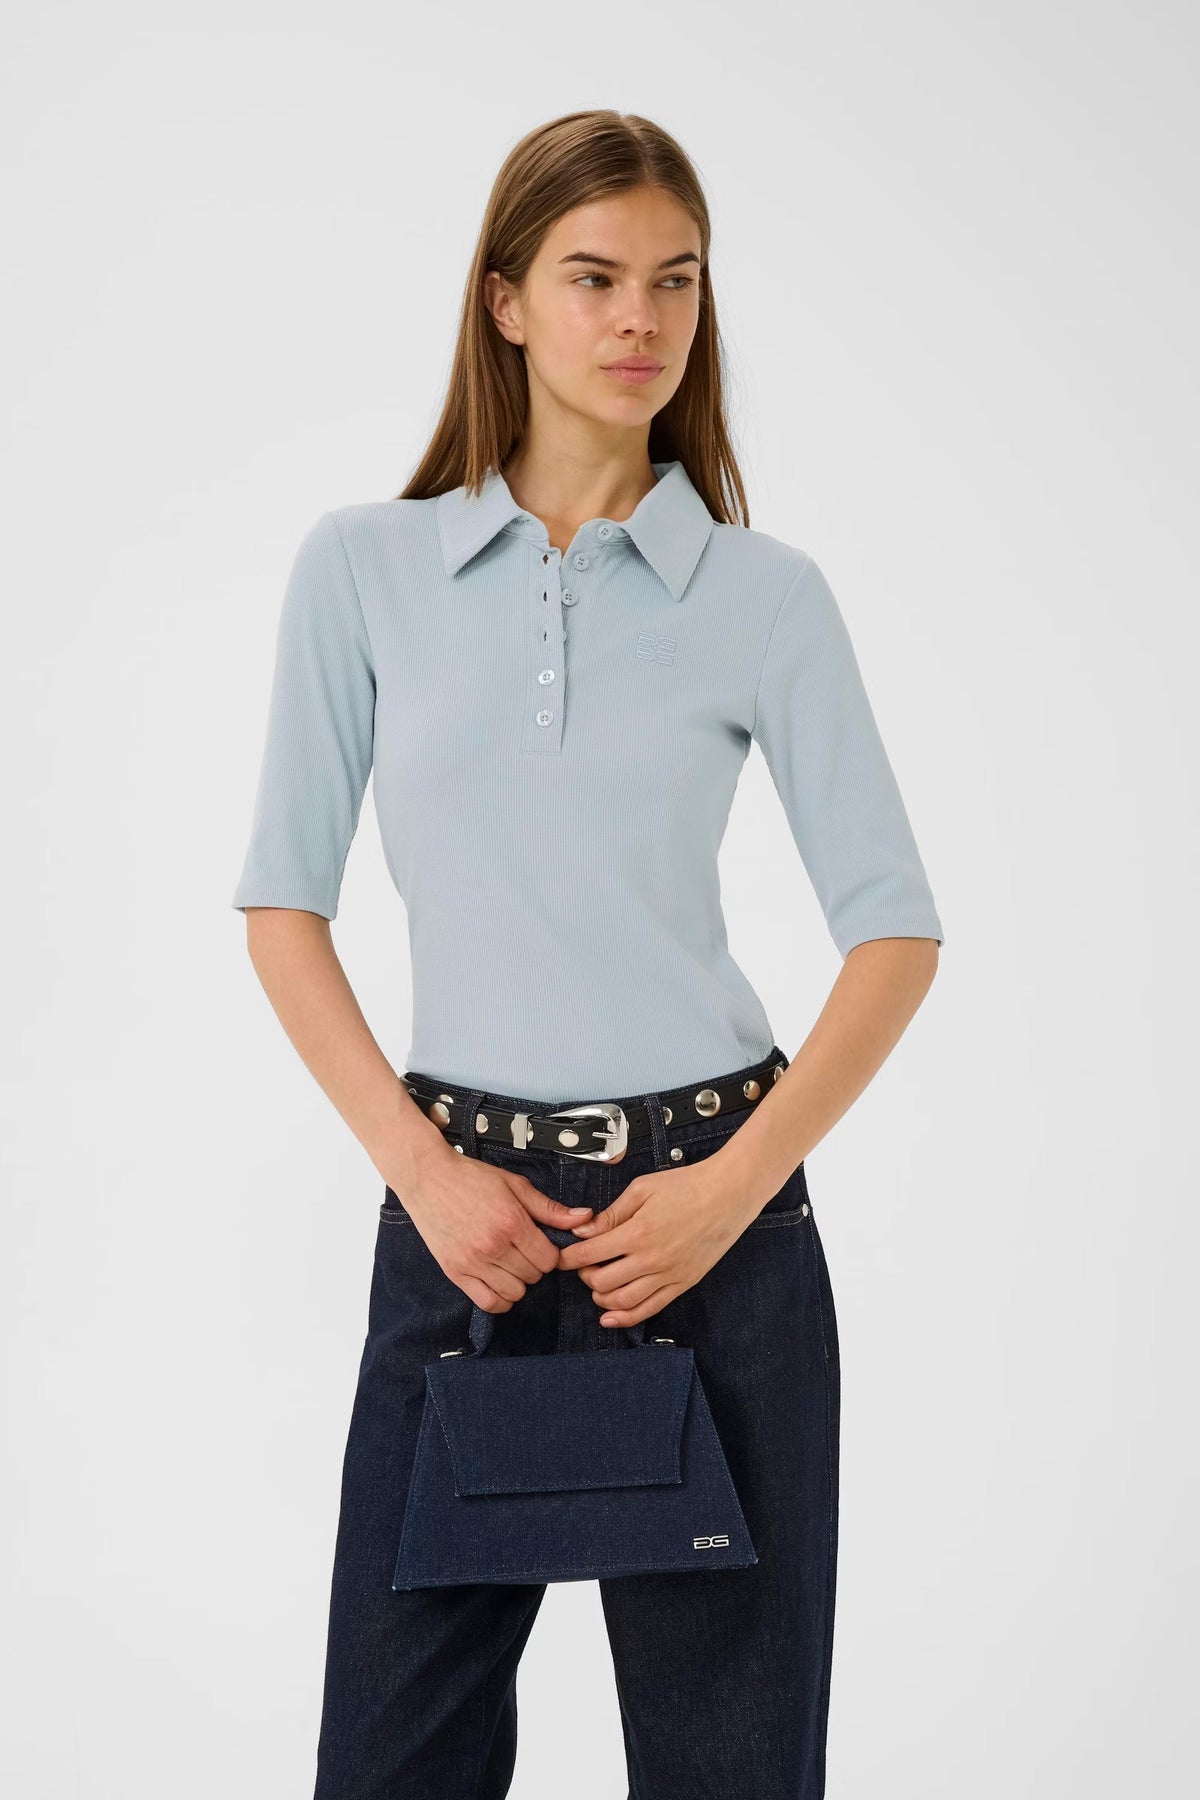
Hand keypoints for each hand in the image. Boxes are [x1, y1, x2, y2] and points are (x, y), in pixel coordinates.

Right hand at [392, 1141, 594, 1315]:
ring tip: (509, 1263)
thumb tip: (584, 1217)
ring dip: (517, 1282)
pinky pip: (487, 1303)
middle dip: (534, 1265)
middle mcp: (493, 1246)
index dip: (550, 1254)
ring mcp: (472, 1262)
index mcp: (512, 1222)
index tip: (540, 1244)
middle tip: (522, 1250)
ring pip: (514, 1293)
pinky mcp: (455, 1272)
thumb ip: (549, 1207)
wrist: (428, 1177)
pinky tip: (498, 1281)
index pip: (549, 1260)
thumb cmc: (470, 1177)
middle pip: (533, 1277)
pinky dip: (499, 1298)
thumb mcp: (514, 1185)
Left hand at [555, 1152, 761, 1328]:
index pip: (590, 1254)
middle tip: (582, 1267)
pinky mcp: (683, 1283)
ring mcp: (668, 1275)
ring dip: (602, 1298)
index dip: (569, 1258)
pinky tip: (612, 1318)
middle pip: (602, 1282)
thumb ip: (611, 1213)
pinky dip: (627, 1318)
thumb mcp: (643, 1189)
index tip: (562, 1258)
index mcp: (637, 1232)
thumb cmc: (688, 1185)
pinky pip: (651, 1309)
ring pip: (624, 1301)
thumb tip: (583, 1230)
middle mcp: (651, 1259)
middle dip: (584, 1277)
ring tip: (596, 1287)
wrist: (729, 1194)